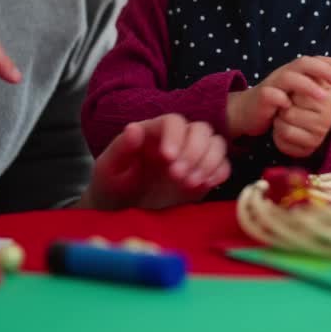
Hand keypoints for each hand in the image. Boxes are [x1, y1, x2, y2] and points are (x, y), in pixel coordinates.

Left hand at [82, 114, 229, 209]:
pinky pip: (223, 166)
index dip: (175, 136)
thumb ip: (120, 147)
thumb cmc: (112, 185)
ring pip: (216, 144)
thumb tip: (134, 129)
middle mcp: (177, 139)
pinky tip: (205, 185)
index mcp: (153, 131)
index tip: (168, 158)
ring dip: (208, 162)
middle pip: (200, 130)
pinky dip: (219, 172)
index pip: (173, 121)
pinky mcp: (203, 174)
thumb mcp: (108, 167)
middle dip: (194, 152)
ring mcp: (192, 156)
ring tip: (190, 183)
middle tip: (177, 176)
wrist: (121, 210)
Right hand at [226, 56, 330, 138]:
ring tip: (324, 97)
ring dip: (307, 85)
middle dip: (324, 70)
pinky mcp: (261, 97)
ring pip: (289, 77)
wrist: (246, 112)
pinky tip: (289, 107)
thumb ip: (314, 84)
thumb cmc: (277, 103)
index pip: (316, 60)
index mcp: (295, 71)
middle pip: (304, 63)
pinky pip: (271, 95)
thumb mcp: (297, 93)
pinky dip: (281, 99)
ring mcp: (272, 84)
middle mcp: (284, 73)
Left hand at [274, 78, 330, 157]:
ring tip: (288, 116)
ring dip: (279, 120)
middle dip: (283, 106)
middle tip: (291, 105)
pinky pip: (282, 140)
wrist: (315, 124)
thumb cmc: (312, 98)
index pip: (296, 93)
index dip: (291, 91)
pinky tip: (286, 129)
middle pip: (287, 111)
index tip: (298, 94)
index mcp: (328, 98)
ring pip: (283, 126)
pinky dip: (278, 134)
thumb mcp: (319, 80)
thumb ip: (326, 66)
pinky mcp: (305, 150)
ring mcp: (316, 137)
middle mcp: (325, 119)